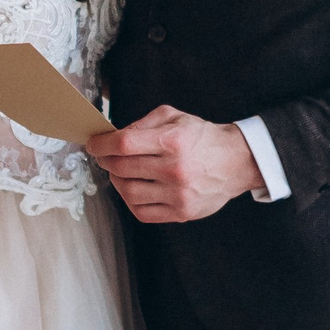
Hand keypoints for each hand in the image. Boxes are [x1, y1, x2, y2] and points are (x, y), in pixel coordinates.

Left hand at [88, 104, 260, 221]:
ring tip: (119, 172)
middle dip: (106, 161)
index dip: (101, 144)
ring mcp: (178, 194)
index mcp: (173, 141)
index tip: (93, 144)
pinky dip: (129, 200)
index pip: (124, 144)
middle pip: (122, 168)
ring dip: (116, 181)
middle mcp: (175, 169)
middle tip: (104, 156)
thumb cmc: (202, 138)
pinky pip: (142, 212)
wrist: (235, 162)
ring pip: (128, 192)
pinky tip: (132, 188)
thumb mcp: (174, 117)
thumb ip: (142, 123)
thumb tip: (112, 136)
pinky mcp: (182, 213)